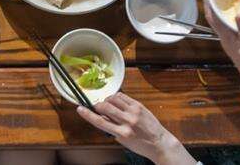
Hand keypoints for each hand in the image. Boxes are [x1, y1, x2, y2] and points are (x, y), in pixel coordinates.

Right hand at [77, 93, 194, 164]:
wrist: (159, 142)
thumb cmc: (140, 144)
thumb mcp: (123, 140)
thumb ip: (111, 128)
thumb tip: (100, 116)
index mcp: (122, 133)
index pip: (100, 122)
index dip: (88, 114)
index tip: (80, 108)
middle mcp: (127, 121)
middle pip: (105, 107)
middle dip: (97, 105)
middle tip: (97, 106)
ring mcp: (134, 112)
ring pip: (112, 98)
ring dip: (107, 100)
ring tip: (109, 105)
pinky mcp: (138, 105)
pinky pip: (122, 96)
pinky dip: (115, 97)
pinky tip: (116, 101)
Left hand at [204, 4, 239, 83]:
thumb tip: (239, 14)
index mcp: (226, 38)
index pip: (213, 19)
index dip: (208, 5)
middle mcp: (226, 39)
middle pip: (215, 20)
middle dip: (213, 6)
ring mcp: (232, 42)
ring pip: (223, 23)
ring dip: (222, 11)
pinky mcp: (239, 43)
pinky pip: (231, 27)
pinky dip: (232, 18)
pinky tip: (239, 14)